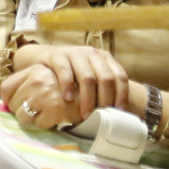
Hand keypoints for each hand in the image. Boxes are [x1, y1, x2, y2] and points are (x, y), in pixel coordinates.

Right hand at [4, 43, 130, 127]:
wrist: (47, 57)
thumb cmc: (73, 72)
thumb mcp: (91, 75)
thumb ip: (103, 86)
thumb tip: (117, 111)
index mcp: (104, 58)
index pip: (120, 76)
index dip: (121, 94)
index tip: (118, 111)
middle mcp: (91, 53)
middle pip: (105, 78)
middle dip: (104, 100)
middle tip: (99, 115)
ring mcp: (74, 52)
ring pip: (87, 77)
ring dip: (87, 98)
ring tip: (84, 113)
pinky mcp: (57, 55)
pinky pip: (65, 71)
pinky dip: (68, 86)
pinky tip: (67, 99)